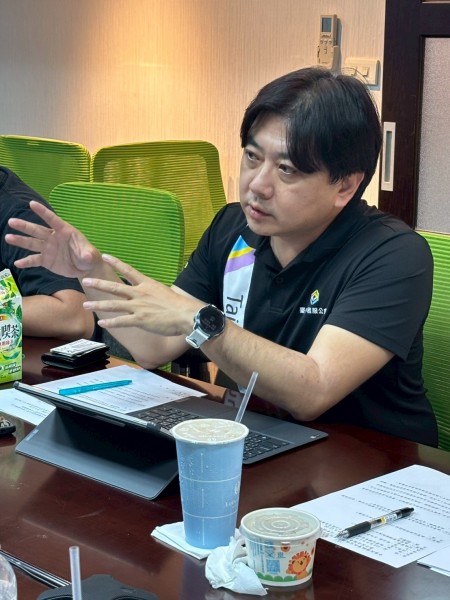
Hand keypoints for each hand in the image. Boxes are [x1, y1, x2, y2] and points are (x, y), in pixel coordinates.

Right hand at [6, 201, 101, 277]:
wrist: (85, 268)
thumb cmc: (89, 256)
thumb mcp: (90, 254)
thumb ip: (87, 254)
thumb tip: (87, 256)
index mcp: (64, 231)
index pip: (52, 219)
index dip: (42, 212)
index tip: (31, 203)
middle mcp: (53, 238)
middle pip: (37, 230)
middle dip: (24, 226)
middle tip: (11, 222)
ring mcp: (48, 249)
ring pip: (32, 243)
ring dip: (20, 241)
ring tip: (8, 238)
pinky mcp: (46, 260)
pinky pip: (34, 260)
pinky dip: (26, 262)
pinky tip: (17, 263)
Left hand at [82, 254, 201, 335]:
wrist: (187, 315)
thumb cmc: (179, 305)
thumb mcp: (164, 292)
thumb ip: (153, 292)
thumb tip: (148, 295)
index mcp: (147, 284)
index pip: (128, 270)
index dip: (116, 262)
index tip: (105, 256)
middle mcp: (140, 293)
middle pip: (115, 287)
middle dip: (99, 284)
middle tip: (85, 280)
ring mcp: (139, 307)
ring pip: (114, 305)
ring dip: (99, 305)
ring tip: (86, 304)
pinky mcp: (140, 320)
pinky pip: (122, 321)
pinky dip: (111, 322)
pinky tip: (102, 323)